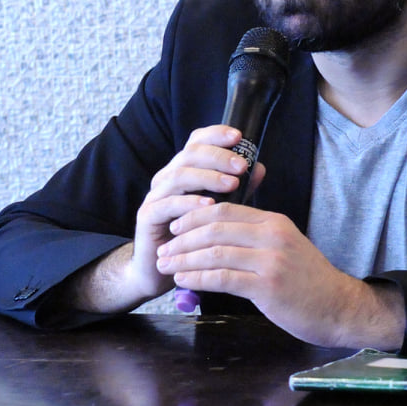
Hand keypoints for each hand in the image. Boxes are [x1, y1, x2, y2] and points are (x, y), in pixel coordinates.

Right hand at [59, 125, 265, 314]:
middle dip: (218, 157)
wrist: (161, 270)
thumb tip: (259, 168)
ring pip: (179, 176)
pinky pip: (167, 204)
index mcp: (183, 171)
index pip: (196, 142)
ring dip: (207, 177)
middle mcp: (167, 178)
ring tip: (231, 184)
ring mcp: (155, 196)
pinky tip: (209, 205)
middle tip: (241, 165)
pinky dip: (189, 203)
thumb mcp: (220, 210)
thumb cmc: (193, 239)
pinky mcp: (147, 217)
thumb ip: (237, 189)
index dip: (215, 134)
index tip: (239, 136)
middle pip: (189, 154)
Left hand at [157, 202, 405, 349]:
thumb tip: (218, 232)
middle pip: (215, 228)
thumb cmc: (308, 281)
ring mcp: (271, 260)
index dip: (194, 216)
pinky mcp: (268, 286)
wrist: (340, 308)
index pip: (225, 210)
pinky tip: (183, 281)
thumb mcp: (285, 246)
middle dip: (183, 239)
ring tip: (166, 266)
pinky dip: (197, 278)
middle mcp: (272, 236)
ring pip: (214, 252)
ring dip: (184, 260)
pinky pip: (222, 278)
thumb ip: (256, 236)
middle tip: (164, 249)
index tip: (174, 226)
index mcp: (274, 222)